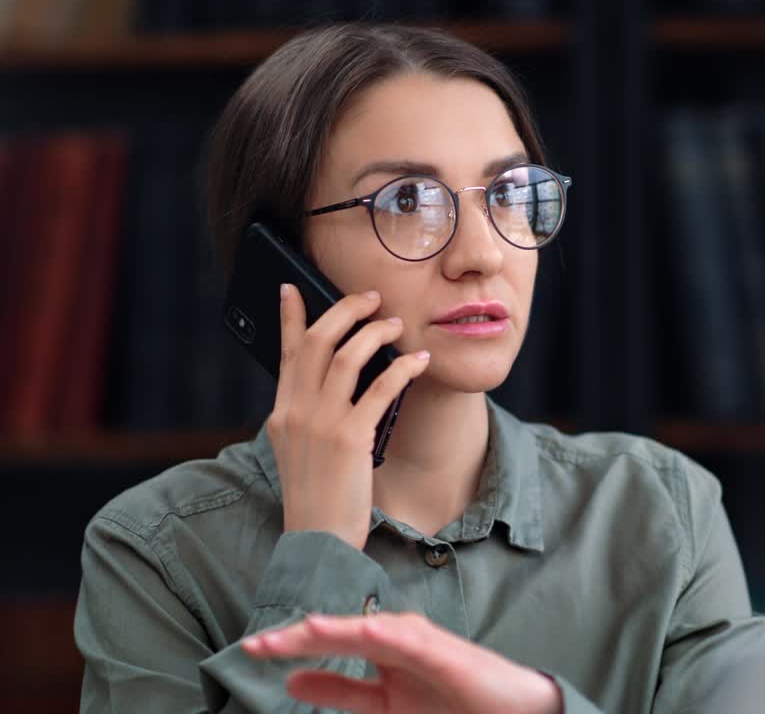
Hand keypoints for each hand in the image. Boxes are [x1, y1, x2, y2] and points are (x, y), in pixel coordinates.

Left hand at [242, 612, 561, 713]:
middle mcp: (398, 641)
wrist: (510, 712)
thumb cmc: (452, 706)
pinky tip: (366, 631)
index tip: (252, 649)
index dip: (291, 647)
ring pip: (373, 631)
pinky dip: (389, 635)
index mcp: (381, 654)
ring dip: (338, 629)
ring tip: (302, 631)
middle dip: (301, 637)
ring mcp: (424, 645)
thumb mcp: (384, 706)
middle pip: (342, 632)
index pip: (329, 645)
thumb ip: (341, 692)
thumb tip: (294, 681)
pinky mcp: (449, 654)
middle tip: (260, 644)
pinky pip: (415, 643)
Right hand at [269, 285, 430, 550]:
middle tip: (372, 297)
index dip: (291, 317)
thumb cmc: (317, 497)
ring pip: (346, 355)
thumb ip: (308, 416)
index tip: (293, 288)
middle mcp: (295, 412)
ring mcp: (321, 424)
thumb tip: (329, 383)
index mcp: (281, 414)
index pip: (285, 353)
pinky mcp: (350, 439)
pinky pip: (380, 388)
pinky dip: (402, 368)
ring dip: (376, 332)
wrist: (318, 540)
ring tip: (398, 324)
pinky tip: (420, 361)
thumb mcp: (300, 451)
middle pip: (317, 342)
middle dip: (346, 311)